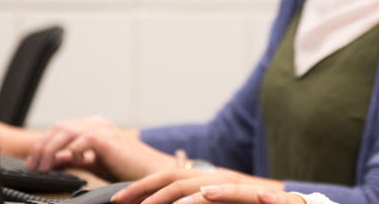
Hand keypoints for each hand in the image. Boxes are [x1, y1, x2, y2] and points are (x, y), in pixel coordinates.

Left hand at [25, 115, 170, 179]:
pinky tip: (66, 163)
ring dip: (50, 150)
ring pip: (65, 131)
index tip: (33, 162)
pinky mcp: (108, 139)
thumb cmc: (127, 169)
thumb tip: (55, 160)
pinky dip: (69, 151)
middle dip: (41, 146)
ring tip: (43, 167)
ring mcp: (103, 129)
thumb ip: (76, 158)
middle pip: (59, 127)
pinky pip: (80, 140)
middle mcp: (97, 123)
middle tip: (33, 166)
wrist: (153, 172)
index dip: (43, 145)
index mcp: (94, 126)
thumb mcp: (95, 163)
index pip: (61, 129)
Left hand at [111, 169, 286, 203]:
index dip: (142, 188)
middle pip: (177, 177)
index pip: (170, 180)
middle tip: (119, 201)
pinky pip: (237, 194)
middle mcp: (222, 181)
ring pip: (202, 185)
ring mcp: (240, 187)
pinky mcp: (261, 197)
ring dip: (174, 194)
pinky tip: (203, 197)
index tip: (117, 199)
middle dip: (145, 189)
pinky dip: (219, 195)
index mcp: (210, 185)